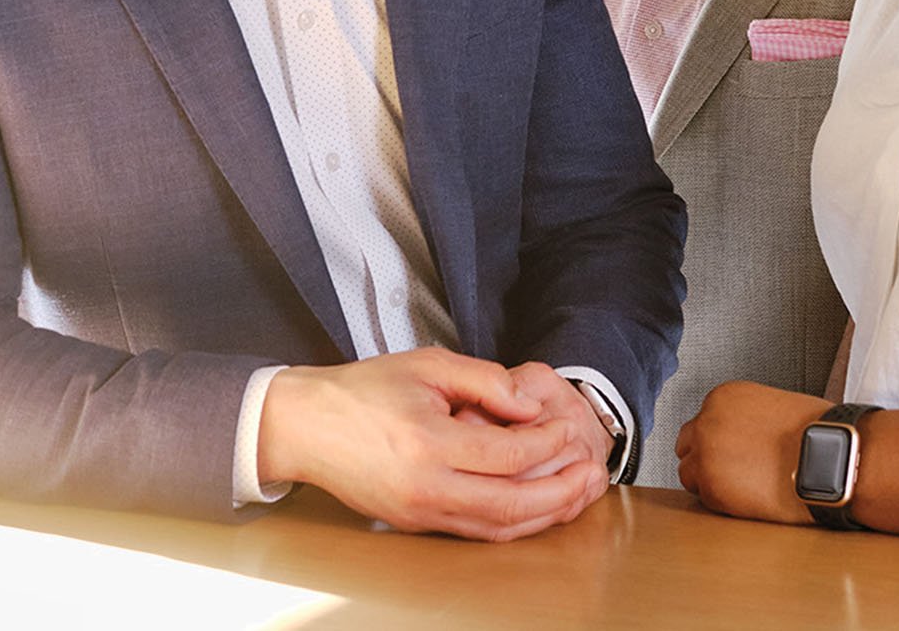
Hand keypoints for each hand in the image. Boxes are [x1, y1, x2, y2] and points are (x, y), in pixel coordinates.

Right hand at [259, 347, 602, 540]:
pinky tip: (536, 507)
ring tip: (577, 495)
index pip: (509, 454)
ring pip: (497, 529)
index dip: (548, 442)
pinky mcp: (415, 525)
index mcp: (429, 443)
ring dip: (544, 515)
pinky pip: (475, 532)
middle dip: (562, 492)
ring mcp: (420, 513)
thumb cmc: (363, 390)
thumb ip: (485, 381)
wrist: (305, 426)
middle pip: (512, 504)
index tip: (567, 427)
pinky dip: (512, 524)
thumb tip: (530, 405)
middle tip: (593, 475)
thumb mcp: (428, 365)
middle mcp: (426, 488)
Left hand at [675, 381, 829, 525]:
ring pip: (690, 474)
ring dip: (712, 481)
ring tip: (746, 486)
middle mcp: (707, 421)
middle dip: (707, 459)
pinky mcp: (711, 486)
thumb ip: (743, 418)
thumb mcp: (771, 407)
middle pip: (687, 446)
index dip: (719, 441)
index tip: (735, 451)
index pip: (701, 422)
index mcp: (723, 397)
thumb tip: (735, 438)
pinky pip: (704, 498)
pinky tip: (751, 497)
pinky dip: (723, 502)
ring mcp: (706, 454)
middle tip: (736, 471)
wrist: (831, 457)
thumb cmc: (814, 433)